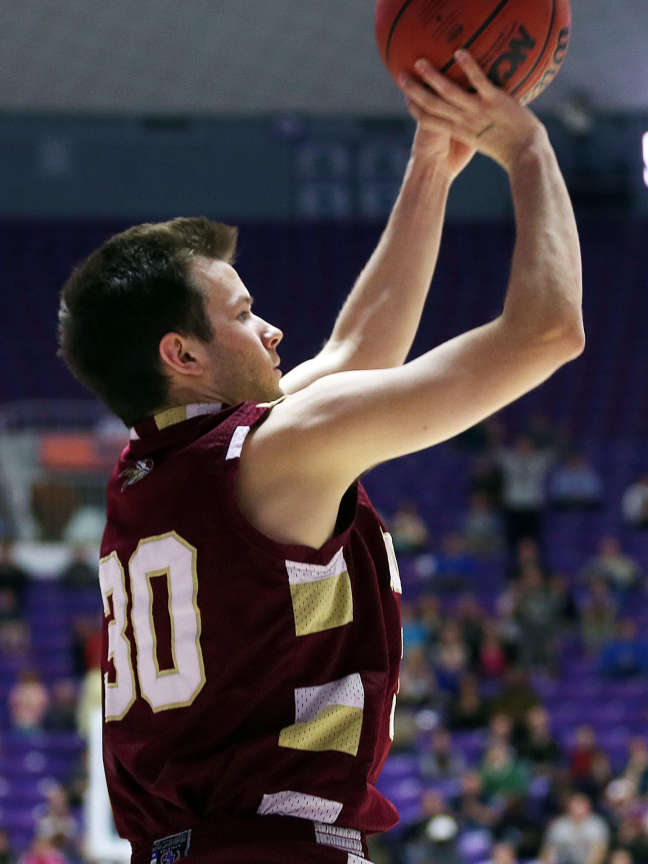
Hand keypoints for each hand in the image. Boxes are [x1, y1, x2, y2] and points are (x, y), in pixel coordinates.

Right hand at [399, 51, 546, 172]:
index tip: (405, 97)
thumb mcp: (484, 142)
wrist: (526, 154)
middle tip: (401, 74)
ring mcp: (478, 111)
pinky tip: (459, 52)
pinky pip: (478, 81)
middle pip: (431, 104)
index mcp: (458, 132)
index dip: (415, 108)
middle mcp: (463, 121)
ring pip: (449, 92)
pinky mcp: (494, 101)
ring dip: (433, 76)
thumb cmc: (508, 149)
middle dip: (414, 90)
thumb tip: (473, 123)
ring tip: (421, 61)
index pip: (429, 120)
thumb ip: (474, 130)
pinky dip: (468, 67)